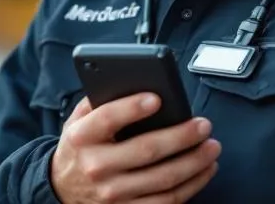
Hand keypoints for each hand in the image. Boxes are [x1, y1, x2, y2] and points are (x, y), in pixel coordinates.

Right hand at [49, 93, 219, 203]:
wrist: (63, 189)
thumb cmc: (79, 148)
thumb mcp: (77, 121)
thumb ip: (99, 102)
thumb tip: (135, 82)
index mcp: (81, 138)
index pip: (107, 119)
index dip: (132, 108)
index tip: (157, 98)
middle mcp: (95, 167)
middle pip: (146, 150)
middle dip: (181, 136)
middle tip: (203, 125)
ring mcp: (112, 193)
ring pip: (163, 179)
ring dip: (194, 162)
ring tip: (211, 147)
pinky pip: (167, 201)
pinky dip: (192, 185)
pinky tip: (204, 170)